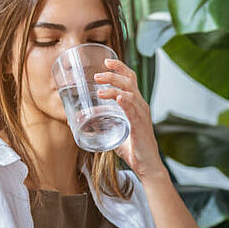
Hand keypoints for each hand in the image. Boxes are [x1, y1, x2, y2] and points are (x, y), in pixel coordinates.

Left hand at [94, 58, 167, 180]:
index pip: (130, 79)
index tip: (107, 61)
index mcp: (136, 105)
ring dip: (114, 87)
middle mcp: (140, 106)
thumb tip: (80, 119)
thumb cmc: (134, 149)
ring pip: (129, 93)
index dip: (120, 68)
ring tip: (100, 88)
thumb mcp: (115, 132)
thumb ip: (101, 122)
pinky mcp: (140, 126)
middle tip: (98, 75)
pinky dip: (125, 102)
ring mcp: (141, 115)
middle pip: (129, 81)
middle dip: (113, 74)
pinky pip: (133, 110)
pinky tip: (118, 98)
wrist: (148, 166)